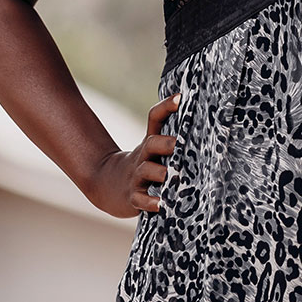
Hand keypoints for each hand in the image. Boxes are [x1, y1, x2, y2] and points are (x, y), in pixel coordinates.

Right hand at [86, 92, 179, 218]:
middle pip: (152, 143)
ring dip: (160, 173)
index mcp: (150, 141)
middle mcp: (143, 156)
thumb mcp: (152, 147)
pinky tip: (160, 204)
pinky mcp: (133, 197)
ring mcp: (136, 176)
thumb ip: (171, 134)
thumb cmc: (143, 162)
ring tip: (170, 175)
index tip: (180, 97)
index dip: (166, 106)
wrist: (108, 184)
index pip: (155, 118)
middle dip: (165, 143)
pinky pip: (140, 199)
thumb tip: (194, 109)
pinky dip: (150, 202)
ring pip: (146, 171)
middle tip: (180, 144)